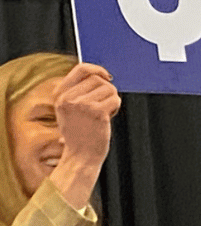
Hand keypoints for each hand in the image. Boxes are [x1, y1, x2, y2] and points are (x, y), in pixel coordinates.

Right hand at [50, 64, 119, 208]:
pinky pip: (115, 99)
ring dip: (111, 100)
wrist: (80, 156)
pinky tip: (107, 118)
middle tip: (101, 108)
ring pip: (109, 89)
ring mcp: (82, 104)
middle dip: (106, 92)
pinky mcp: (96, 112)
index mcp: (60, 95)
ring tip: (102, 115)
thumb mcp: (70, 109)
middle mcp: (68, 98)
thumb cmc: (79, 133)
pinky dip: (115, 108)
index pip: (81, 69)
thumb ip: (78, 92)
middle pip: (99, 80)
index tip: (107, 77)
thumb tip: (100, 75)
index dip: (97, 69)